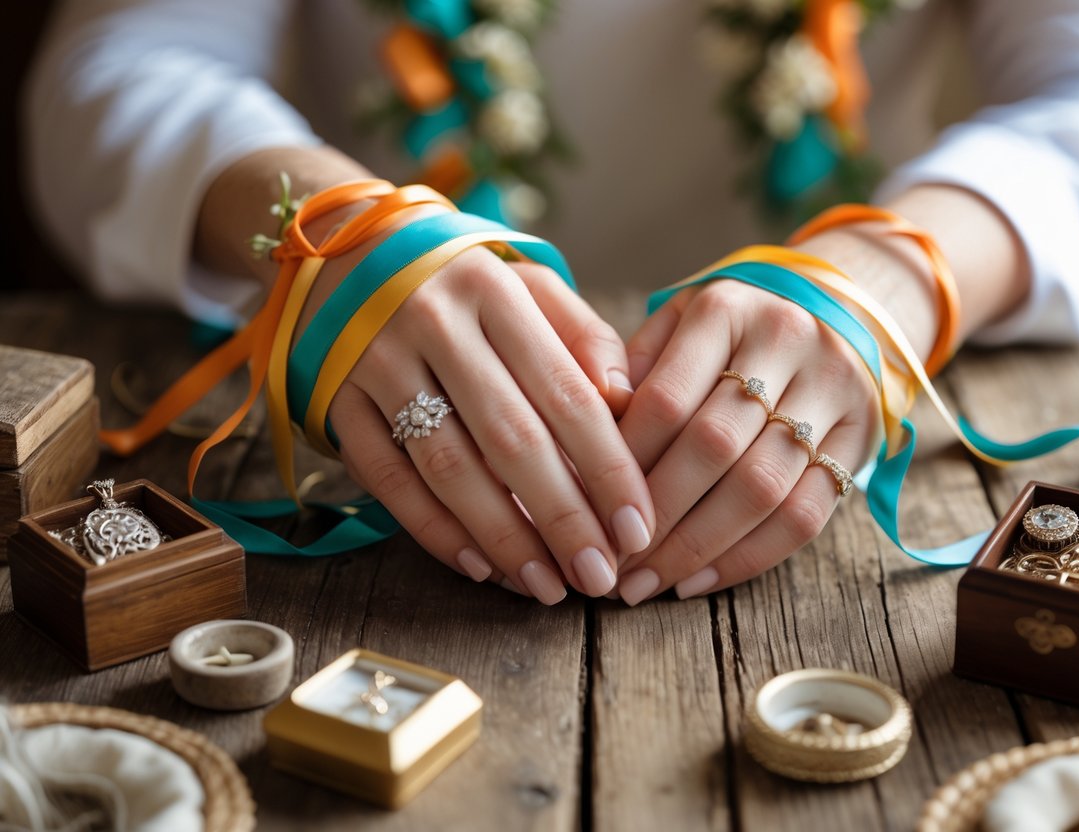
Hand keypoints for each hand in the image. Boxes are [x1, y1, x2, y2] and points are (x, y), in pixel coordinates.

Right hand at [308, 218, 652, 603]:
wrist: (342, 250)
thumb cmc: (463, 284)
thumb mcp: (528, 285)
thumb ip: (583, 338)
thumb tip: (627, 403)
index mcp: (495, 291)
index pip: (566, 393)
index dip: (608, 468)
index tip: (638, 528)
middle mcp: (433, 323)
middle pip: (511, 438)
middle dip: (563, 518)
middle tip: (599, 576)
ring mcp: (376, 363)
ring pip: (449, 467)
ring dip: (504, 537)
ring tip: (547, 586)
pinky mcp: (335, 400)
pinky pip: (387, 479)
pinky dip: (434, 530)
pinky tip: (479, 567)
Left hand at [612, 278, 878, 604]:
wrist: (839, 307)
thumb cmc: (730, 331)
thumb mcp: (677, 323)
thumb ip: (634, 369)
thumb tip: (592, 429)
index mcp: (726, 310)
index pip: (665, 400)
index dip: (623, 464)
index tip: (586, 511)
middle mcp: (787, 341)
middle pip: (714, 446)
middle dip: (658, 516)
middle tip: (612, 563)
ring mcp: (832, 389)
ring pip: (762, 487)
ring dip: (697, 548)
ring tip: (646, 583)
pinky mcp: (860, 436)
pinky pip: (807, 514)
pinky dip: (749, 557)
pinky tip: (699, 580)